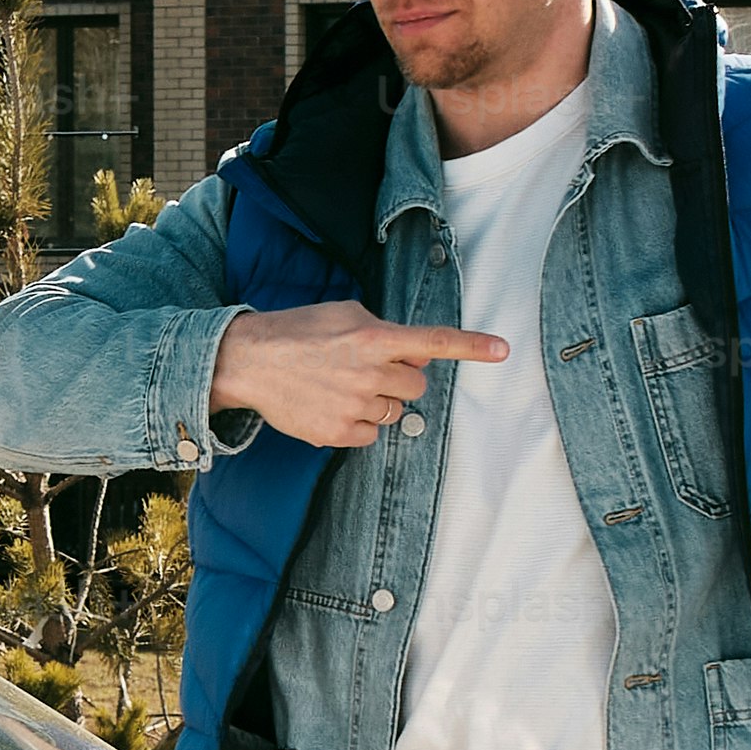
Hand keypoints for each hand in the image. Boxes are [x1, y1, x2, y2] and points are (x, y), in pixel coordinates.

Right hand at [211, 301, 505, 448]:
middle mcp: (369, 374)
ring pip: (395, 412)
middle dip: (400, 379)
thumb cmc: (297, 333)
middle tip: (367, 369)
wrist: (248, 362)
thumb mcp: (344, 315)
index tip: (502, 350)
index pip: (433, 343)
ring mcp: (355, 407)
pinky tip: (331, 405)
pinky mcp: (339, 433)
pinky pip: (373, 434)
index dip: (471, 346)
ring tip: (340, 386)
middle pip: (417, 386)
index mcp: (373, 339)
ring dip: (378, 401)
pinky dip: (359, 422)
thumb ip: (384, 331)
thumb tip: (413, 355)